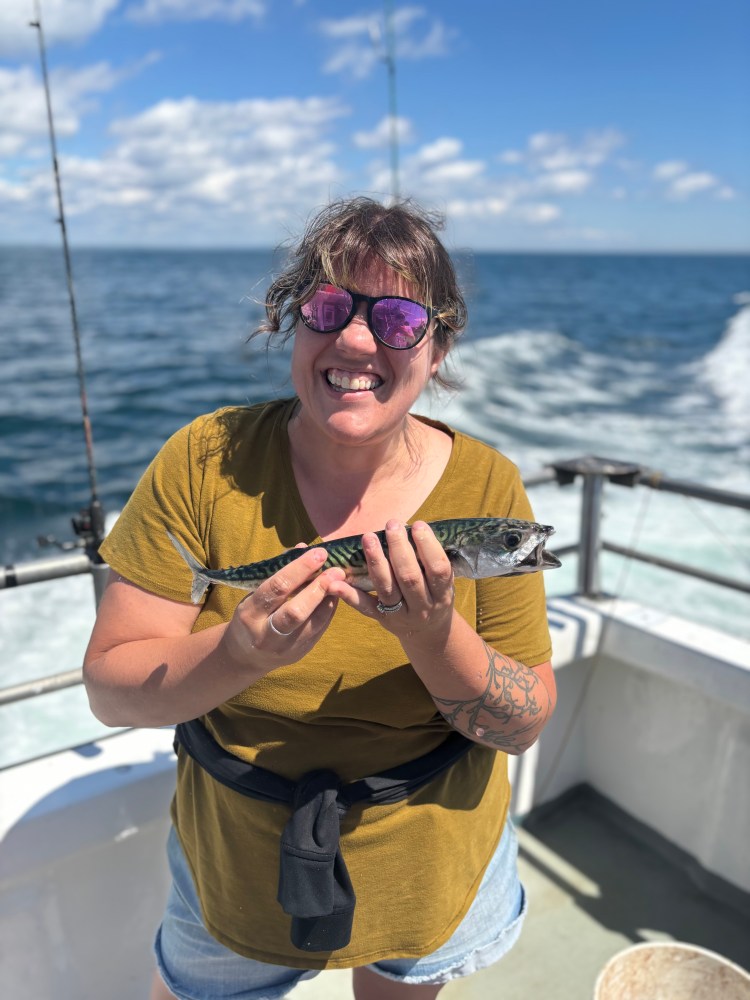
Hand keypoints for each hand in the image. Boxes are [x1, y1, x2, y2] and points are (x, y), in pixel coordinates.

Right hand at [219, 546, 344, 675]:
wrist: (246, 656)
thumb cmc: (252, 614)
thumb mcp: (255, 593)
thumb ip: (278, 572)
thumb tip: (303, 548)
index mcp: (250, 613)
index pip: (277, 589)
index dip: (300, 569)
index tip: (319, 553)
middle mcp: (265, 634)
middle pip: (296, 611)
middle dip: (318, 588)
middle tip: (337, 570)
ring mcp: (284, 648)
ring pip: (313, 623)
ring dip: (329, 598)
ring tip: (340, 580)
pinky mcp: (300, 653)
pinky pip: (319, 629)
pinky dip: (328, 609)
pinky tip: (334, 595)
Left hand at [329, 520, 454, 637]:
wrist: (427, 633)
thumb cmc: (434, 595)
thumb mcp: (442, 583)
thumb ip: (430, 561)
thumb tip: (412, 527)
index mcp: (442, 594)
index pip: (438, 570)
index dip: (429, 547)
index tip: (418, 525)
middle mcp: (422, 607)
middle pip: (409, 577)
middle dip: (400, 549)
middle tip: (392, 525)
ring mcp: (400, 615)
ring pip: (387, 589)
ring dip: (376, 562)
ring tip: (369, 537)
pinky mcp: (381, 619)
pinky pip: (364, 607)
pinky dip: (349, 595)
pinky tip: (336, 582)